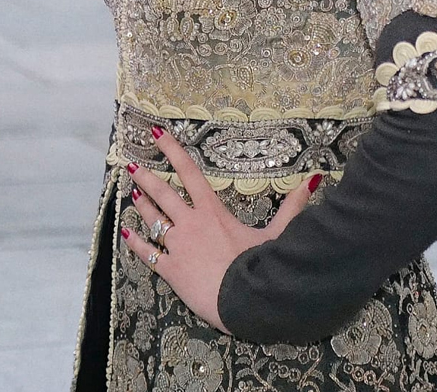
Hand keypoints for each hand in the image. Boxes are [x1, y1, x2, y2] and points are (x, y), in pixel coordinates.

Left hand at [117, 126, 317, 333]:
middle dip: (146, 177)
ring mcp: (177, 246)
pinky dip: (135, 243)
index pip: (189, 173)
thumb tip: (312, 180)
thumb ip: (291, 207)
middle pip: (162, 194)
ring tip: (131, 193)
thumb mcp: (278, 235)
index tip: (157, 135)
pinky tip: (125, 234)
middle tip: (131, 165)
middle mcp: (190, 224)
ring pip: (152, 219)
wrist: (243, 301)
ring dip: (140, 205)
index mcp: (212, 212)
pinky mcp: (170, 269)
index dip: (173, 151)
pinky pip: (146, 253)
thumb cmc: (260, 267)